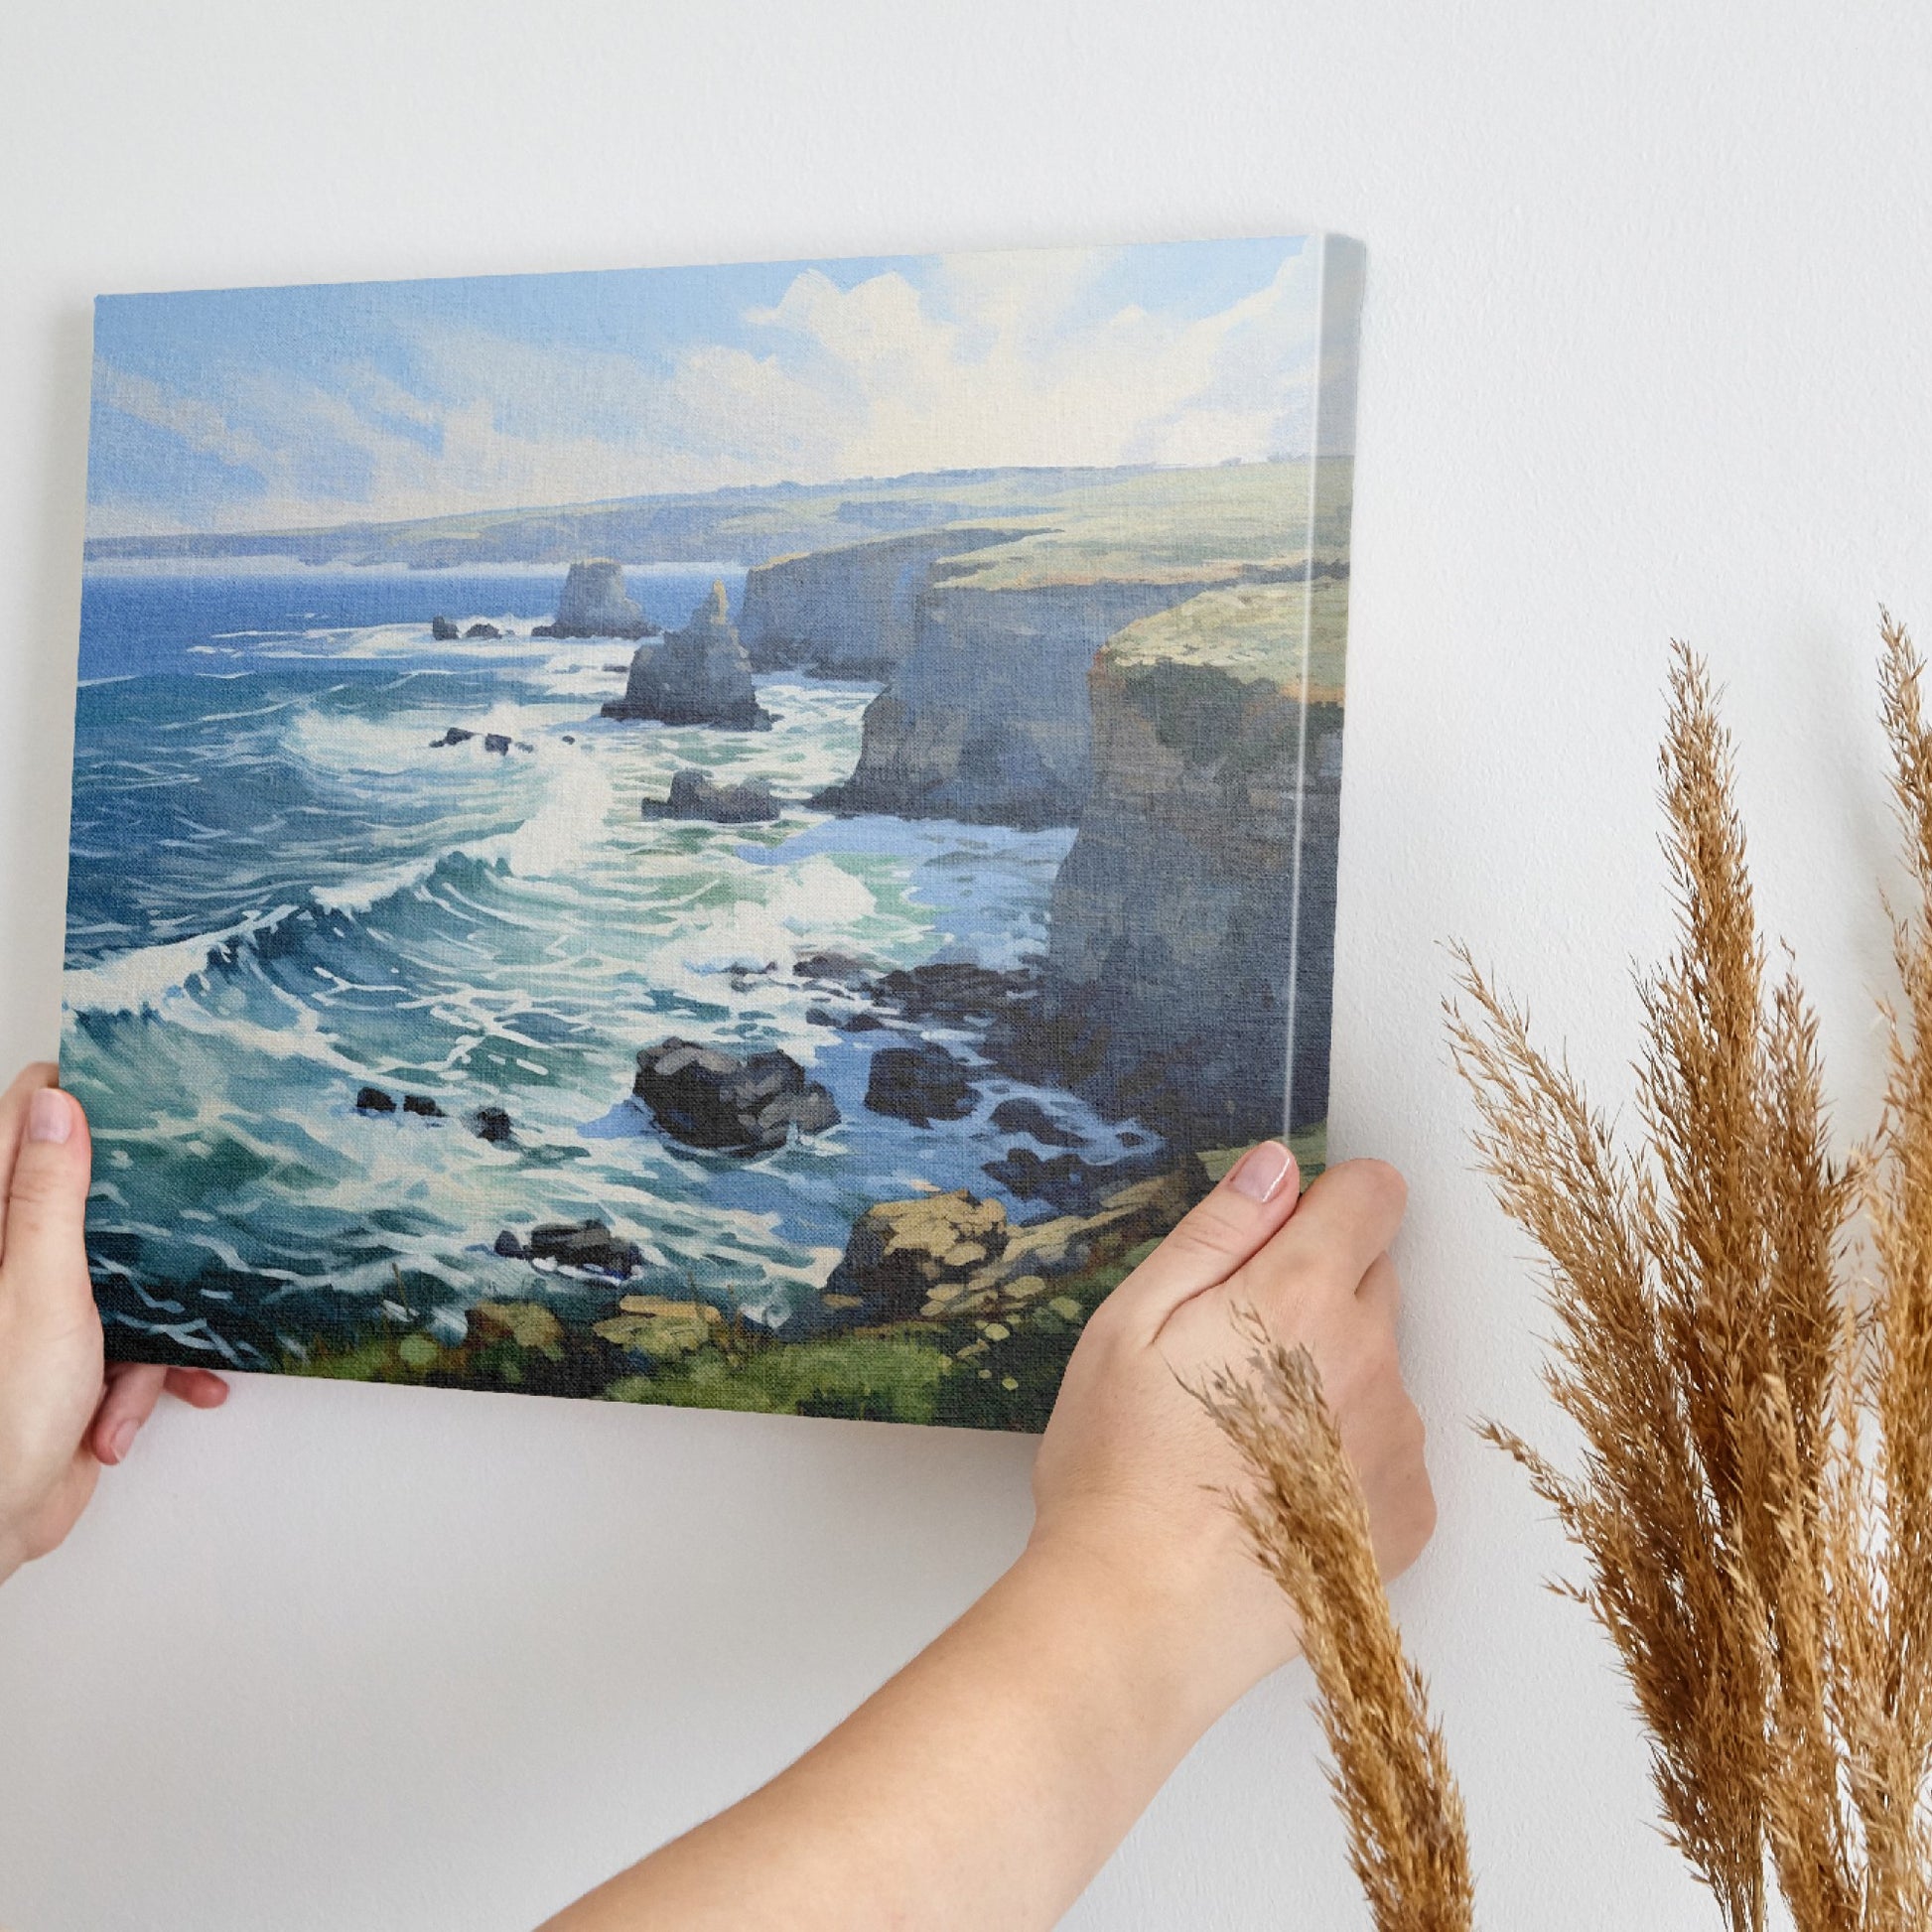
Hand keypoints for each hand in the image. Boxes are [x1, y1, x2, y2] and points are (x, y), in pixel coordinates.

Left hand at [0, 1063, 227, 1583]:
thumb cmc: (3, 1413)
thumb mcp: (41, 1289)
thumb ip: (49, 1196)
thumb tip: (58, 1105)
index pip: (23, 1123)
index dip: (74, 1097)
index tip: (137, 1087)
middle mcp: (13, 1259)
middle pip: (87, 1194)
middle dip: (145, 1216)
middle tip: (187, 1198)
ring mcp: (44, 1307)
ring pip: (126, 1272)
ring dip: (154, 1321)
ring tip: (152, 1362)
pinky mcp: (72, 1355)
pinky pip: (133, 1340)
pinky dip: (146, 1376)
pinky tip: (130, 1413)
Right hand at [1028, 1144, 1434, 1720]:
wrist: (1143, 1617)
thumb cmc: (1119, 1469)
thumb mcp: (1132, 1323)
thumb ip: (1217, 1232)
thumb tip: (1276, 1167)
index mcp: (1302, 1296)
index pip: (1373, 1195)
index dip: (1324, 1203)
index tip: (1276, 1241)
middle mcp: (1372, 1358)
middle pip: (1375, 1279)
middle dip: (1316, 1292)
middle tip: (1230, 1354)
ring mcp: (1398, 1441)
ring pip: (1378, 1367)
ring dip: (1331, 1378)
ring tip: (1243, 1439)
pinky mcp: (1408, 1514)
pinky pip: (1388, 1449)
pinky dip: (1346, 1456)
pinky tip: (1276, 1492)